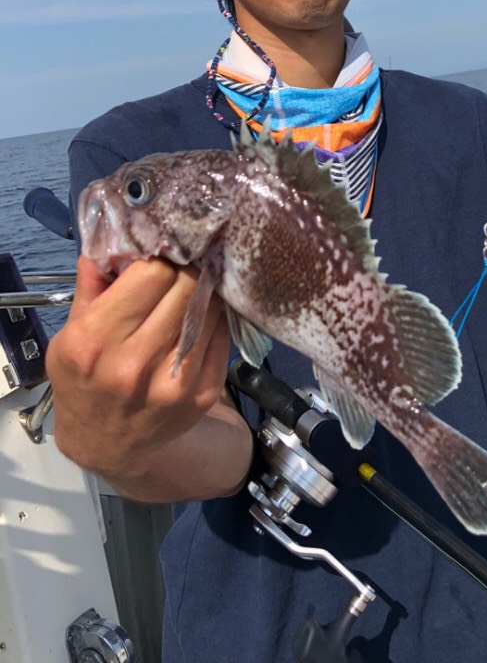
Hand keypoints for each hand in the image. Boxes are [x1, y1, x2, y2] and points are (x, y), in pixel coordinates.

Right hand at [46, 255, 229, 483]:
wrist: (108, 444)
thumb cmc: (85, 381)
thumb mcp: (69, 334)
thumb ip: (90, 285)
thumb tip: (112, 236)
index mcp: (95, 341)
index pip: (152, 274)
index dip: (160, 258)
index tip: (159, 255)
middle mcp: (134, 363)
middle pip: (186, 286)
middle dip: (185, 269)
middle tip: (182, 265)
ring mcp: (174, 381)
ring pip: (210, 307)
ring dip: (205, 290)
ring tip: (194, 285)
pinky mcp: (203, 392)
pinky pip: (222, 334)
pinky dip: (215, 317)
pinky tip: (202, 314)